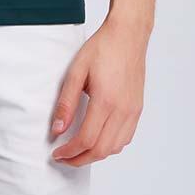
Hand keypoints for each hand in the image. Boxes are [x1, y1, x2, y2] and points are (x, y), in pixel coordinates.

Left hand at [48, 14, 148, 166]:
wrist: (128, 35)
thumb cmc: (102, 48)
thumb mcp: (76, 71)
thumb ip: (66, 103)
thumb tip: (57, 130)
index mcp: (106, 101)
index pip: (86, 140)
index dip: (70, 152)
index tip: (57, 153)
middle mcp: (123, 110)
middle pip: (101, 150)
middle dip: (80, 159)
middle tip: (64, 158)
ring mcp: (133, 111)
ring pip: (115, 147)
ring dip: (96, 155)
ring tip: (78, 151)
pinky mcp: (137, 108)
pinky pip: (126, 137)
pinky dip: (111, 146)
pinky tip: (98, 140)